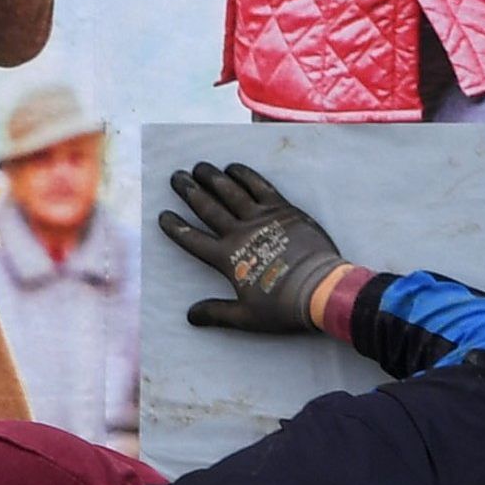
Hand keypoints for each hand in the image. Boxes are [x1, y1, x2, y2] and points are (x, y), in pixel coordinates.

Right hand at [157, 163, 354, 335]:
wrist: (321, 289)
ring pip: (230, 192)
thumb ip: (217, 313)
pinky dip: (245, 175)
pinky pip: (259, 186)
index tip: (163, 215)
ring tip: (199, 167)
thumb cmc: (284, 306)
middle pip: (208, 208)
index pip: (194, 240)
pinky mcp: (283, 209)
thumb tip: (190, 316)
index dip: (176, 228)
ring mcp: (262, 218)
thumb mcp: (247, 318)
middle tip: (176, 177)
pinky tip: (233, 167)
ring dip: (212, 178)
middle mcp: (240, 233)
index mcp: (227, 259)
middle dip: (190, 191)